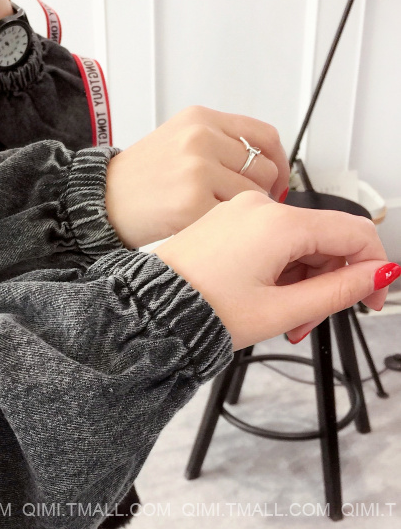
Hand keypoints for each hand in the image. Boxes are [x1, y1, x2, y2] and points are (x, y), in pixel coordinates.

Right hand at [105, 106, 289, 247]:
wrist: (97, 201)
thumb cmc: (134, 180)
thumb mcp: (176, 141)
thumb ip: (217, 144)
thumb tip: (261, 164)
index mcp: (199, 119)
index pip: (263, 136)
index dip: (278, 163)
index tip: (277, 182)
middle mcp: (201, 138)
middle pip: (263, 169)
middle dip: (259, 194)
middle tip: (239, 209)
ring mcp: (197, 170)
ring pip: (253, 196)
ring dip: (241, 213)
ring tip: (215, 219)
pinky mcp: (191, 203)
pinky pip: (231, 219)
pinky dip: (225, 229)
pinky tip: (205, 229)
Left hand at [154, 192, 397, 350]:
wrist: (150, 311)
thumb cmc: (200, 310)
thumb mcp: (279, 310)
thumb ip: (338, 292)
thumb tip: (377, 275)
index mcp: (277, 223)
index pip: (353, 231)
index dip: (374, 266)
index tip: (373, 297)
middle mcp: (258, 207)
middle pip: (323, 238)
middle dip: (327, 283)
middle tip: (309, 321)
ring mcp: (239, 212)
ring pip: (297, 242)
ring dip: (302, 281)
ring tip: (283, 318)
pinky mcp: (225, 222)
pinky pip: (270, 240)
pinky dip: (279, 270)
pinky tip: (266, 298)